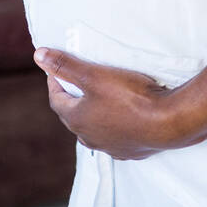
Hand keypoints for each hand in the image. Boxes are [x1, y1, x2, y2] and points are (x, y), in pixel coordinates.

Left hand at [33, 48, 206, 160]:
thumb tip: (38, 55)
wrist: (167, 122)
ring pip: (94, 130)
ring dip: (92, 115)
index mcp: (77, 120)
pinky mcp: (130, 151)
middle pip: (73, 116)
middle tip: (75, 82)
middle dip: (72, 99)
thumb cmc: (129, 97)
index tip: (56, 69)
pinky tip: (121, 120)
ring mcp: (110, 147)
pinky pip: (114, 138)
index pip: (57, 100)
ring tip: (98, 100)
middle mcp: (89, 138)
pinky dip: (113, 127)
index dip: (55, 82)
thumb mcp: (94, 75)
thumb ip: (66, 66)